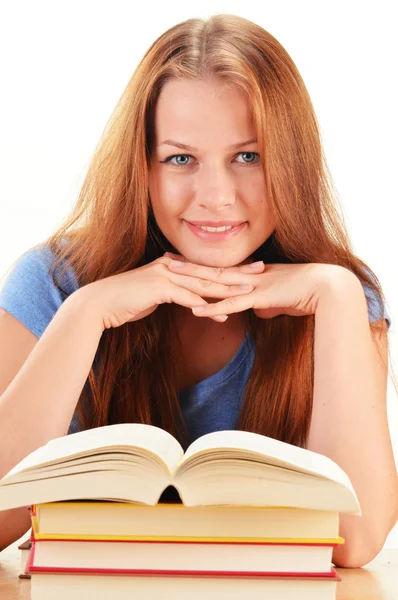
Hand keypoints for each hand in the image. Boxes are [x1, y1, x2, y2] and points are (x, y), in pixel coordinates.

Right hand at [80, 255, 255, 329]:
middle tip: (261, 271)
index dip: (230, 267)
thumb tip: (187, 297)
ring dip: (229, 288)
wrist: (101, 303)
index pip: (206, 266)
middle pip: (211, 269)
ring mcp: (166, 275)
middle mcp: (171, 264)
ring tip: (250, 292)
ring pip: (204, 282)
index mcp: (172, 263)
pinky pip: (188, 298)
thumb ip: (171, 291)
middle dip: (238, 271)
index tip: (250, 268)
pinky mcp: (159, 288)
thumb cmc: (126, 300)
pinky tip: (222, 314)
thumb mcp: (153, 293)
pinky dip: (206, 306)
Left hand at [165, 252, 349, 319]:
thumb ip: (266, 303)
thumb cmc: (307, 294)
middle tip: (164, 260)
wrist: (326, 288)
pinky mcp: (259, 297)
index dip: (199, 265)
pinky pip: (231, 304)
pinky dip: (213, 307)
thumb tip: (259, 311)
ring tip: (170, 277)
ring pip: (215, 282)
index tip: (180, 261)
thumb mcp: (280, 300)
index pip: (219, 269)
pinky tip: (196, 309)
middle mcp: (247, 276)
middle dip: (187, 266)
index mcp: (251, 274)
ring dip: (192, 281)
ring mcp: (252, 285)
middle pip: (211, 270)